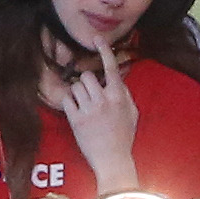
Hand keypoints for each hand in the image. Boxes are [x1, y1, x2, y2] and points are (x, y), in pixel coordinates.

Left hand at [60, 42, 138, 188]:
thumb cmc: (124, 137)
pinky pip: (67, 100)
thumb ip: (125, 94)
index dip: (104, 51)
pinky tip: (77, 112)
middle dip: (87, 84)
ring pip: (76, 87)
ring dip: (78, 93)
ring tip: (84, 106)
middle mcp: (104, 100)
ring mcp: (89, 109)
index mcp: (119, 96)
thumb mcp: (132, 113)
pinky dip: (70, 104)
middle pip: (87, 76)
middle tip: (90, 95)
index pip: (111, 67)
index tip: (97, 39)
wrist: (112, 159)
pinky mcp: (76, 120)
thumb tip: (117, 79)